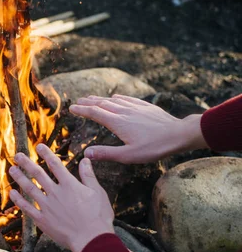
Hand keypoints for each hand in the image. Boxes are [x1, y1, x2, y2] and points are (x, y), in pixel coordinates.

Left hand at [9, 144, 113, 251]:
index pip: (55, 164)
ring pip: (30, 189)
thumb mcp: (98, 192)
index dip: (46, 154)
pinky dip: (18, 200)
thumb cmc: (98, 217)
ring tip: (12, 170)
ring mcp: (47, 206)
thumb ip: (88, 175)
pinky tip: (12, 193)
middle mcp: (56, 193)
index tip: (39, 146)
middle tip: (17, 155)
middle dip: (27, 163)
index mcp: (69, 185)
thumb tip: (85, 159)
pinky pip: (27, 208)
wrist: (91, 240)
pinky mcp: (43, 220)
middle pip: (38, 174)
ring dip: (20, 178)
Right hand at [69, 95, 206, 163]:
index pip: (95, 113)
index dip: (82, 110)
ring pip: (113, 100)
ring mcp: (135, 107)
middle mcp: (124, 112)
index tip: (72, 108)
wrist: (179, 134)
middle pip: (102, 104)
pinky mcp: (145, 106)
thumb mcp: (129, 155)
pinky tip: (116, 96)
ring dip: (100, 99)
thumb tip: (86, 153)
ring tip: (92, 98)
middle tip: (78, 101)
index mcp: (117, 122)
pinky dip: (117, 97)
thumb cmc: (154, 147)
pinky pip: (127, 99)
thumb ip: (106, 153)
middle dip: (88, 102)